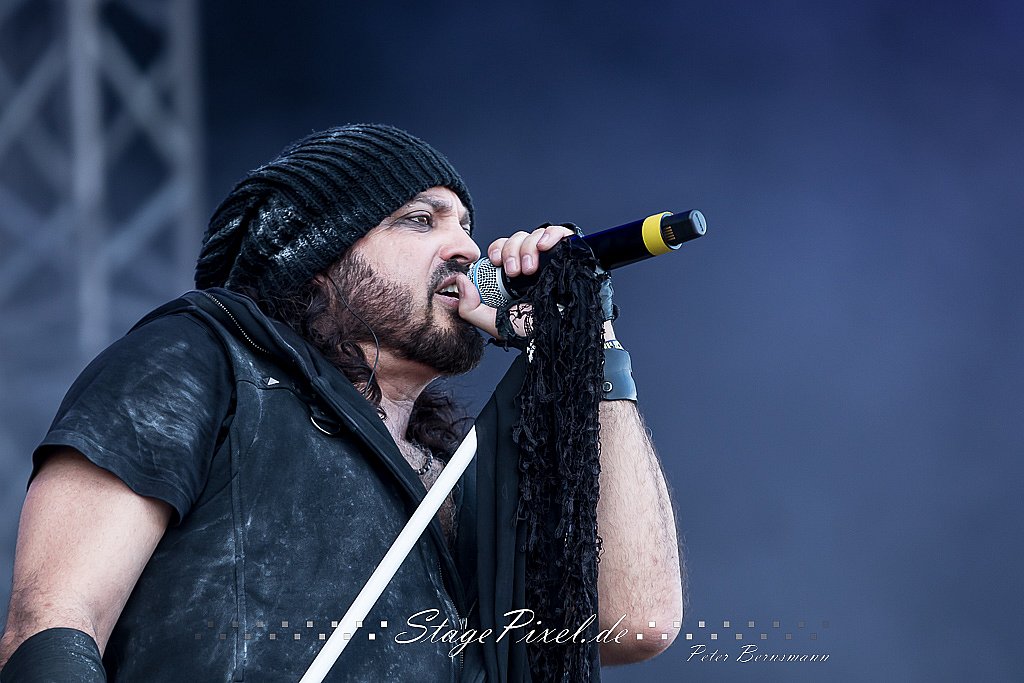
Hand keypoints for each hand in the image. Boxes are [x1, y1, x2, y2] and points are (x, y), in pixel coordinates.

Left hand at [456, 224, 575, 337]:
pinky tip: (545, 247)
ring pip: (533, 235)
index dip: (497, 250)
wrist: (561, 333)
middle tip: (514, 272)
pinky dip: (549, 235)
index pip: (503, 249)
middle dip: (511, 251)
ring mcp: (551, 257)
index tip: (496, 262)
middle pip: (516, 239)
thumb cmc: (533, 330)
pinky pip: (558, 232)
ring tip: (531, 270)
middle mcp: (533, 264)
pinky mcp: (570, 252)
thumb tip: (461, 281)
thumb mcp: (495, 323)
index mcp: (516, 276)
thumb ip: (470, 308)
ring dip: (527, 249)